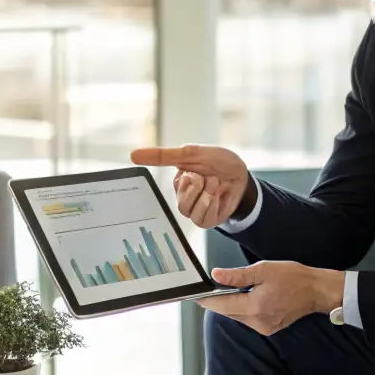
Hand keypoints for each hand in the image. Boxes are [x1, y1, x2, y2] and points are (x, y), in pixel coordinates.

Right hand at [130, 144, 251, 227]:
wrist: (242, 174)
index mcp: (178, 182)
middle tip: (206, 176)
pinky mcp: (207, 220)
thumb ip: (163, 156)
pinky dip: (213, 204)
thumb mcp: (191, 153)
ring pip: (189, 211)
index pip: (168, 187)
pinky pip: (202, 218)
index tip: (189, 175)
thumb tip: (132, 155)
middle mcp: (184, 198)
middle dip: (196, 186)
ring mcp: (195, 210)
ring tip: (214, 183)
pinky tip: (218, 195)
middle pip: (180, 202)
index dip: (183, 181)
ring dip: (206, 194)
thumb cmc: (218, 161)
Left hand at [197, 262, 343, 335]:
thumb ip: (237, 275)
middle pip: (227, 312)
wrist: (316, 291)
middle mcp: (257, 321)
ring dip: (233, 304)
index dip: (206, 299)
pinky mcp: (268, 328)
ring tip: (239, 288)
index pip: (220, 306)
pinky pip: (248, 319)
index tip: (195, 293)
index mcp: (254, 306)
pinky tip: (251, 296)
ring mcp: (263, 327)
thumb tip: (216, 275)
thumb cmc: (294, 278)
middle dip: (220, 300)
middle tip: (216, 285)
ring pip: (237, 316)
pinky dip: (245, 308)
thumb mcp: (263, 269)